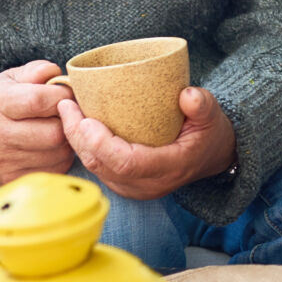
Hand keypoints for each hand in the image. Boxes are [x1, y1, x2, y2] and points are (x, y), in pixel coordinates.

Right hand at [0, 62, 75, 183]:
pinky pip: (55, 170)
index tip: (68, 95)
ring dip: (69, 141)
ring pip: (59, 153)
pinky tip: (53, 148)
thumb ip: (38, 71)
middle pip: (54, 133)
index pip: (39, 100)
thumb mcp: (14, 78)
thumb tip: (58, 75)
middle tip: (68, 116)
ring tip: (60, 130)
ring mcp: (3, 161)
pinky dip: (62, 158)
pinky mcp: (12, 179)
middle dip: (69, 122)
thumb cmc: (3, 102)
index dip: (63, 96)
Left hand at [59, 86, 236, 201]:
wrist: (211, 158)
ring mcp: (133, 187)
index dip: (101, 143)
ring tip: (68, 110)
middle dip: (78, 136)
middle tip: (67, 105)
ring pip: (94, 167)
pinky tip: (77, 125)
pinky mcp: (123, 183)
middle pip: (102, 165)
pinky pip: (96, 167)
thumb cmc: (210, 135)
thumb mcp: (214, 116)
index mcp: (168, 168)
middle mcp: (147, 184)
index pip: (126, 163)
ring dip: (76, 140)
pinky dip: (83, 146)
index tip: (87, 118)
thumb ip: (203, 105)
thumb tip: (187, 95)